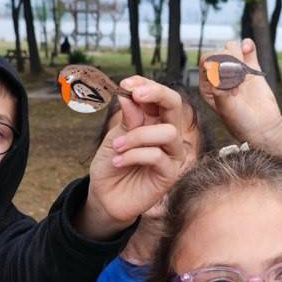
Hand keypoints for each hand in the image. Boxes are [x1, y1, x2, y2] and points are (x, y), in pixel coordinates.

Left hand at [81, 78, 186, 239]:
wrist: (105, 197)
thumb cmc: (111, 164)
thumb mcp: (114, 137)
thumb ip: (127, 120)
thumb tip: (129, 97)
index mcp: (154, 121)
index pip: (160, 96)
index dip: (146, 84)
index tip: (126, 84)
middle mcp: (167, 134)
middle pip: (175, 105)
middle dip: (155, 94)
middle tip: (134, 93)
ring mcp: (171, 155)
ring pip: (168, 132)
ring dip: (138, 136)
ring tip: (116, 146)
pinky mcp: (169, 175)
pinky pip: (157, 156)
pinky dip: (134, 155)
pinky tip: (118, 161)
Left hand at [198, 39, 281, 168]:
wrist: (262, 128)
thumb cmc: (241, 123)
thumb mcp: (226, 109)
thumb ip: (221, 91)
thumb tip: (219, 73)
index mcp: (207, 84)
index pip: (206, 61)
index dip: (218, 65)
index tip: (230, 81)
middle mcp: (219, 75)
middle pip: (219, 51)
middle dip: (230, 61)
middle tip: (240, 82)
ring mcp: (235, 70)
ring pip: (231, 47)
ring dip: (238, 54)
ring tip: (245, 74)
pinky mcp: (251, 68)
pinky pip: (247, 48)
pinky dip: (247, 45)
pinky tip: (248, 49)